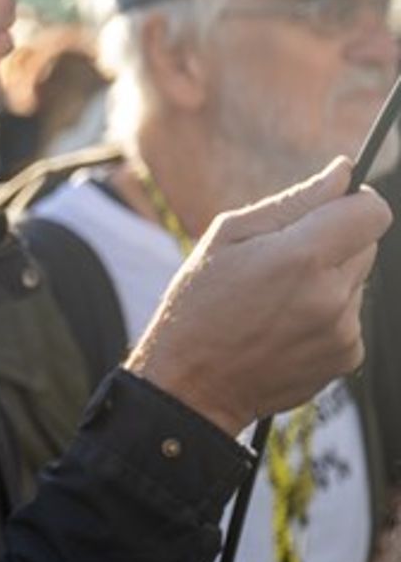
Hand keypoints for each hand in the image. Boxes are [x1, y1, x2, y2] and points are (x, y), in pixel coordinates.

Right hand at [128, 160, 389, 436]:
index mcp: (301, 256)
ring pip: (358, 282)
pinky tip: (284, 330)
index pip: (373, 211)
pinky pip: (351, 318)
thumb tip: (343, 172)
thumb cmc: (197, 307)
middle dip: (334, 245)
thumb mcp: (226, 239)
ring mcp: (343, 330)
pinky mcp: (347, 356)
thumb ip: (294, 202)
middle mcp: (331, 294)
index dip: (355, 204)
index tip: (331, 211)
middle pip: (367, 244)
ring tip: (276, 305)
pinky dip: (326, 318)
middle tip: (281, 267)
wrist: (188, 388)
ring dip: (329, 283)